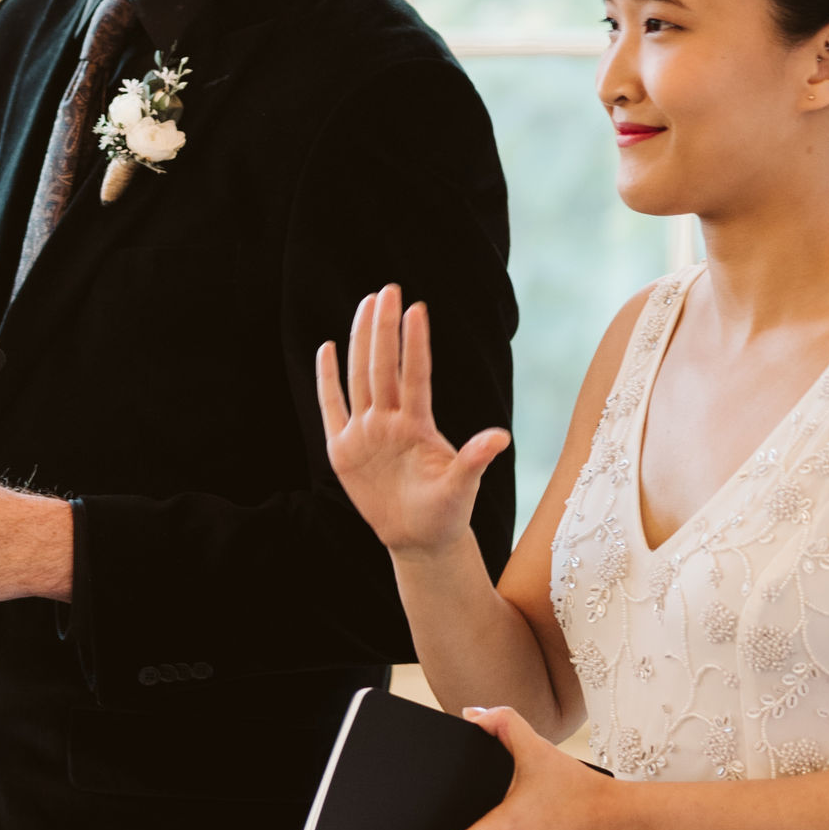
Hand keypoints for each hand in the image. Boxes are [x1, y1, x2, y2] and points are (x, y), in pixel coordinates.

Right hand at [316, 285, 509, 557]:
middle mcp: (390, 422)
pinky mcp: (343, 450)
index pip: (415, 376)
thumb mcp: (462, 487)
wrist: (419, 539)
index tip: (417, 309)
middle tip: (387, 290)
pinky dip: (326, 380)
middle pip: (384, 367)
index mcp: (417, 427)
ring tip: (365, 304)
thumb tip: (501, 437)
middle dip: (384, 329)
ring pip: (360, 379)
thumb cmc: (445, 511)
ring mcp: (366, 433)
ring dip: (361, 341)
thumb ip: (474, 459)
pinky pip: (331, 408)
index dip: (415, 344)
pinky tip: (327, 348)